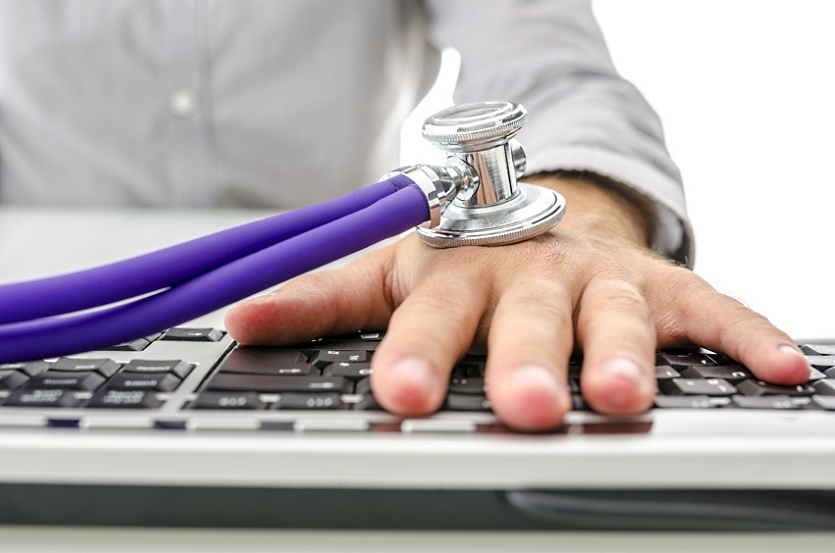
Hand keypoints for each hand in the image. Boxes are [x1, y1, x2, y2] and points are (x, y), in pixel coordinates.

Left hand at [224, 176, 810, 430]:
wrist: (541, 213)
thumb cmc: (463, 257)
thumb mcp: (389, 268)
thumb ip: (321, 298)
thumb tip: (241, 325)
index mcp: (459, 268)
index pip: (433, 313)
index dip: (418, 353)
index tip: (403, 397)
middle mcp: (530, 271)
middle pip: (527, 316)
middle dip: (526, 360)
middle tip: (524, 406)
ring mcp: (599, 276)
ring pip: (616, 313)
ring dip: (623, 353)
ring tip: (624, 397)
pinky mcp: (659, 283)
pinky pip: (709, 307)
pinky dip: (742, 336)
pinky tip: (781, 370)